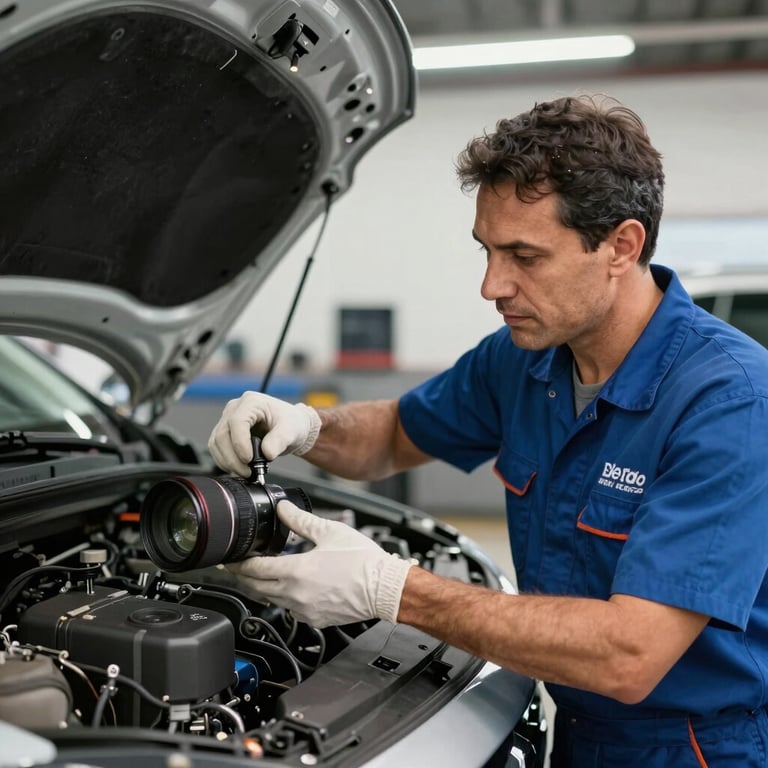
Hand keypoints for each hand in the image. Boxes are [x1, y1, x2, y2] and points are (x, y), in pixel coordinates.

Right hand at [208, 392, 320, 476]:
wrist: (290, 427)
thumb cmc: (291, 422)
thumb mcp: (291, 430)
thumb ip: (280, 440)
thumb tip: (267, 453)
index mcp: (252, 402)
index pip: (237, 422)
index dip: (240, 443)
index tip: (248, 459)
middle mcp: (235, 408)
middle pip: (222, 434)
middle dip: (233, 458)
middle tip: (247, 472)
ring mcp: (228, 420)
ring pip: (216, 443)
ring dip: (227, 461)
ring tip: (245, 472)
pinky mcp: (225, 432)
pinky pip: (217, 448)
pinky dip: (225, 461)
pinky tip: (238, 468)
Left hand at [226, 500, 413, 627]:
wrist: (386, 588)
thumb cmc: (364, 562)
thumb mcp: (329, 532)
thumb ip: (300, 520)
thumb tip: (283, 509)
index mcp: (296, 572)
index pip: (254, 570)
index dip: (238, 563)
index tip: (229, 559)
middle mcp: (296, 595)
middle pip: (256, 588)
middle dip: (244, 576)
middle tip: (238, 565)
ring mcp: (304, 610)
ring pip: (271, 599)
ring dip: (263, 587)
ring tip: (263, 572)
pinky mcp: (315, 619)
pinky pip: (290, 609)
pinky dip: (284, 597)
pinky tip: (291, 585)